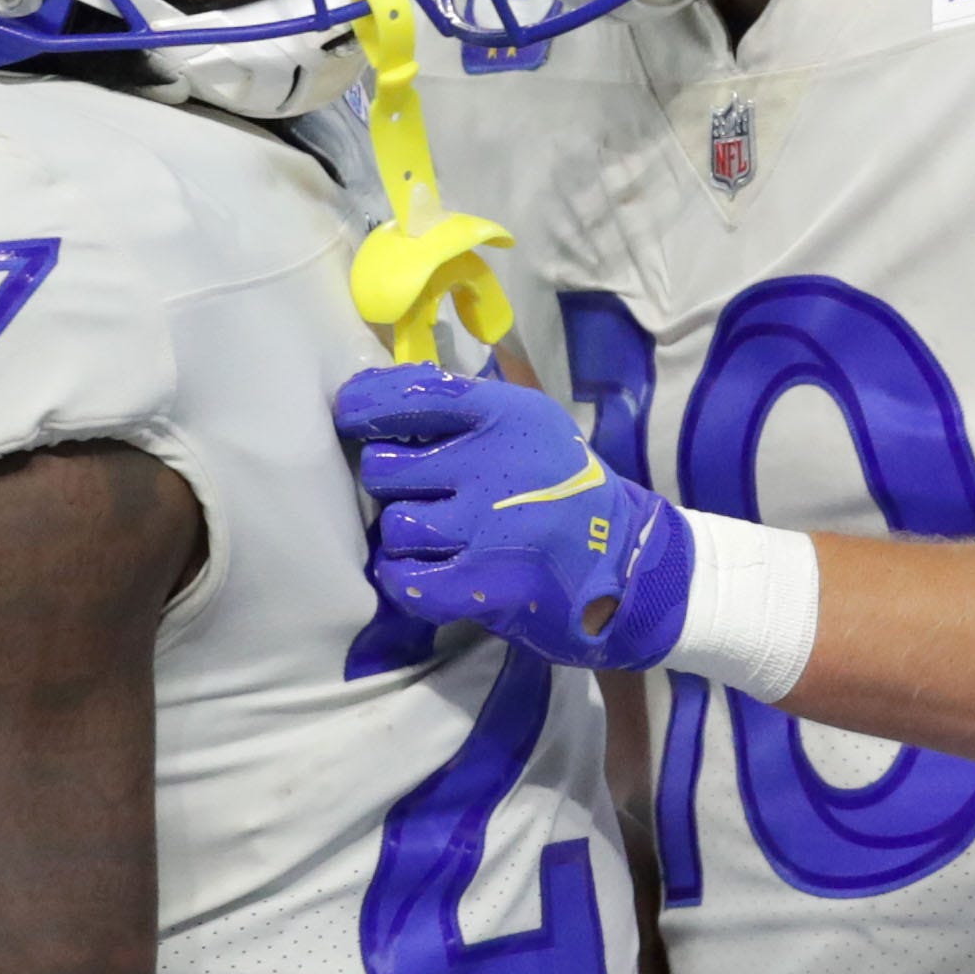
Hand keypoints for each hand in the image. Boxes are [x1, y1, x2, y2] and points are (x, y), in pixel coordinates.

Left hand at [339, 364, 695, 668]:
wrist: (624, 560)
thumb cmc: (564, 489)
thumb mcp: (532, 427)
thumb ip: (466, 409)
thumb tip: (373, 390)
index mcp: (507, 415)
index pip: (412, 393)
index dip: (365, 403)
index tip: (349, 415)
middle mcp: (495, 464)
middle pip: (385, 467)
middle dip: (392, 483)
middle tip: (421, 493)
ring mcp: (488, 526)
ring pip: (394, 525)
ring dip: (404, 535)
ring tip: (435, 537)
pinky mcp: (483, 583)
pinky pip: (404, 578)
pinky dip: (403, 577)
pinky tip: (423, 572)